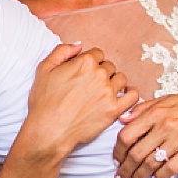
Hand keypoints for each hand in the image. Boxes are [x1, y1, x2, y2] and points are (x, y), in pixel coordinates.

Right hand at [16, 43, 132, 165]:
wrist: (48, 132)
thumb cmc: (44, 103)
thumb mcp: (44, 69)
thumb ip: (62, 51)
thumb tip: (79, 45)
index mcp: (85, 62)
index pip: (97, 54)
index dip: (90, 63)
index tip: (83, 73)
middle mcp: (100, 74)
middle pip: (109, 66)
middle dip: (100, 73)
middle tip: (89, 86)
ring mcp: (109, 92)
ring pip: (120, 79)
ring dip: (113, 83)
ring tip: (102, 93)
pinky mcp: (114, 109)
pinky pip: (133, 95)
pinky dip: (129, 94)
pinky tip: (121, 97)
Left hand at [114, 93, 177, 177]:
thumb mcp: (173, 100)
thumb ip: (147, 108)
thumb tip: (123, 119)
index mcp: (158, 111)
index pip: (126, 135)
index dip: (118, 152)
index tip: (116, 161)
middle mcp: (166, 124)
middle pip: (135, 153)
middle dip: (125, 170)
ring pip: (150, 164)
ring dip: (139, 177)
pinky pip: (169, 169)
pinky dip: (160, 177)